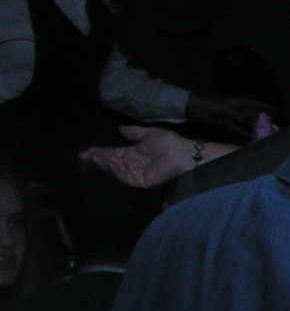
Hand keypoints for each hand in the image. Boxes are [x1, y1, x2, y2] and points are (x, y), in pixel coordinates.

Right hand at [79, 124, 205, 190]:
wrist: (182, 152)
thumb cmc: (169, 142)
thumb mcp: (148, 134)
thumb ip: (134, 132)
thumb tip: (120, 129)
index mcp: (134, 153)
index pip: (113, 153)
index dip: (100, 152)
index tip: (87, 150)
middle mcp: (133, 164)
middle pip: (111, 162)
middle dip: (98, 159)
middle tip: (84, 155)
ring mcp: (136, 173)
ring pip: (115, 169)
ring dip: (104, 163)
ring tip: (94, 156)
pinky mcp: (141, 181)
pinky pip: (125, 177)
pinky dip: (116, 170)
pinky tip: (109, 163)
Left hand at [184, 94, 275, 142]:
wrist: (196, 109)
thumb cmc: (211, 105)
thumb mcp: (225, 108)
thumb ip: (237, 114)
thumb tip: (247, 120)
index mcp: (239, 102)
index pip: (255, 104)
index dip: (265, 106)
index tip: (275, 110)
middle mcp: (238, 109)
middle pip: (253, 114)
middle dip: (262, 119)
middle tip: (273, 126)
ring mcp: (233, 117)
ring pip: (247, 122)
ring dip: (255, 127)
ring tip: (264, 133)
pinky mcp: (228, 124)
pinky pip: (239, 129)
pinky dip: (245, 132)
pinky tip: (252, 137)